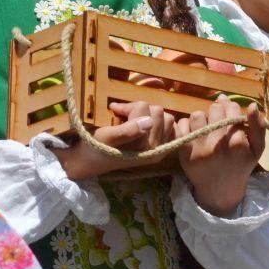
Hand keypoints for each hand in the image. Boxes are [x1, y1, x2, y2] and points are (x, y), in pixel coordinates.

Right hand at [55, 101, 174, 179]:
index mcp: (143, 146)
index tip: (114, 111)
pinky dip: (166, 124)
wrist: (92, 161)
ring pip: (168, 118)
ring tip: (135, 119)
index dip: (127, 106)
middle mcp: (157, 149)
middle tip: (124, 115)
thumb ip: (127, 131)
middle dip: (139, 109)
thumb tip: (148, 121)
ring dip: (151, 114)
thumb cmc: (95, 147)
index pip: (143, 108)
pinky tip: (152, 124)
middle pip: (157, 111)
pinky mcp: (164, 148)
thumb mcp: (105, 137)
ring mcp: (162, 149)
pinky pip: (176, 131)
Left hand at [177, 95, 264, 216]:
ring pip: (197, 115)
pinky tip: (196, 133)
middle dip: (218, 112)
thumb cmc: (241, 166)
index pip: (232, 108)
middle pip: (214, 109)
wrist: (220, 190)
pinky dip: (187, 125)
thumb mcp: (257, 149)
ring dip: (203, 118)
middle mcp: (218, 144)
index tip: (230, 115)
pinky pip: (183, 125)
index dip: (231, 108)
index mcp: (237, 142)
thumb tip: (253, 105)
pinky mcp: (185, 152)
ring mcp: (199, 148)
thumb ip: (258, 127)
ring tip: (207, 128)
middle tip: (219, 121)